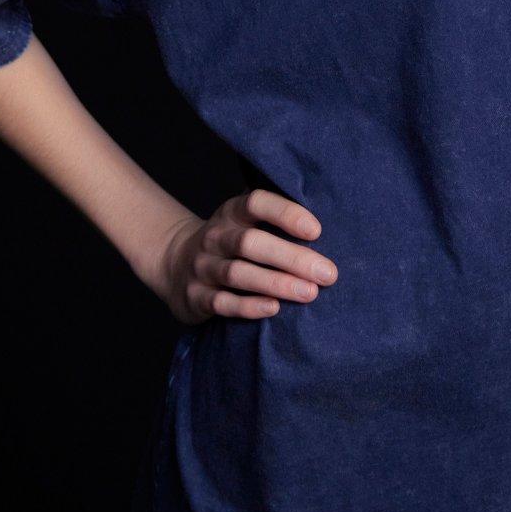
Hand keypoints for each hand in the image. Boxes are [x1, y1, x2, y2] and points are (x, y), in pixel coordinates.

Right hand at [148, 188, 337, 325]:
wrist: (174, 263)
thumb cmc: (231, 242)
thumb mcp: (245, 221)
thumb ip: (277, 220)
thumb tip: (336, 223)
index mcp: (232, 212)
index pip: (256, 203)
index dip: (286, 213)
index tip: (317, 230)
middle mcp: (216, 236)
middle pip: (251, 242)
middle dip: (292, 257)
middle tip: (328, 273)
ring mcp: (203, 266)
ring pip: (238, 273)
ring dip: (276, 283)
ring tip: (310, 293)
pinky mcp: (196, 297)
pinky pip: (222, 302)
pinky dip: (248, 306)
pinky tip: (273, 309)